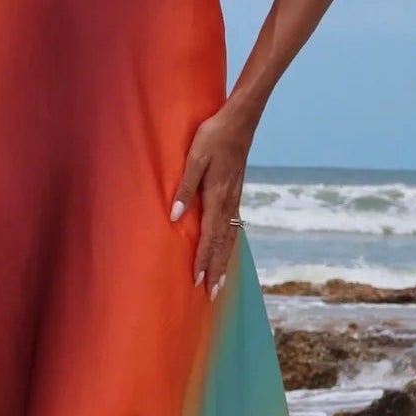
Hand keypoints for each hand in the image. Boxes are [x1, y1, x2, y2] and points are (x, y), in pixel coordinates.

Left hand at [169, 107, 252, 299]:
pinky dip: (231, 244)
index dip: (203, 260)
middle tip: (211, 294)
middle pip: (223, 244)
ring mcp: (235, 198)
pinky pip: (234, 226)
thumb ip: (184, 186)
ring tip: (220, 282)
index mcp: (216, 195)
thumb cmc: (213, 135)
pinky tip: (228, 250)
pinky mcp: (237, 193)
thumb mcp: (194, 157)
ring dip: (224, 261)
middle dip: (216, 270)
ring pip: (230, 237)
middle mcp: (228, 202)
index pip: (209, 236)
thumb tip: (174, 216)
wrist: (241, 120)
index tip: (197, 281)